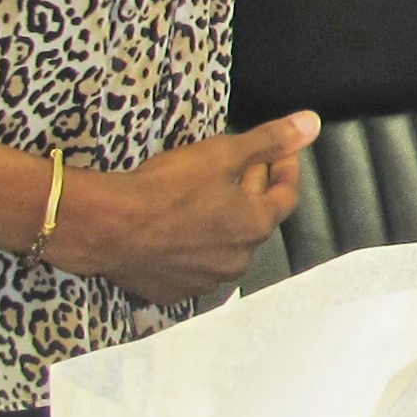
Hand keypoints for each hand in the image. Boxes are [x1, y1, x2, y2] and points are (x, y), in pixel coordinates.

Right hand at [50, 111, 319, 304]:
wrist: (106, 226)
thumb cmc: (164, 189)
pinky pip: (194, 265)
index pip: (286, 196)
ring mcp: (205, 280)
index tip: (280, 151)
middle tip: (237, 164)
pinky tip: (177, 227)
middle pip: (256, 220)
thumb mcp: (222, 153)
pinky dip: (193, 245)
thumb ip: (270, 140)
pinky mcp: (173, 291)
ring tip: (203, 196)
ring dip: (222, 221)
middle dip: (252, 190)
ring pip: (225, 245)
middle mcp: (237, 260)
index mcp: (256, 226)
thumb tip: (310, 125)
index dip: (285, 168)